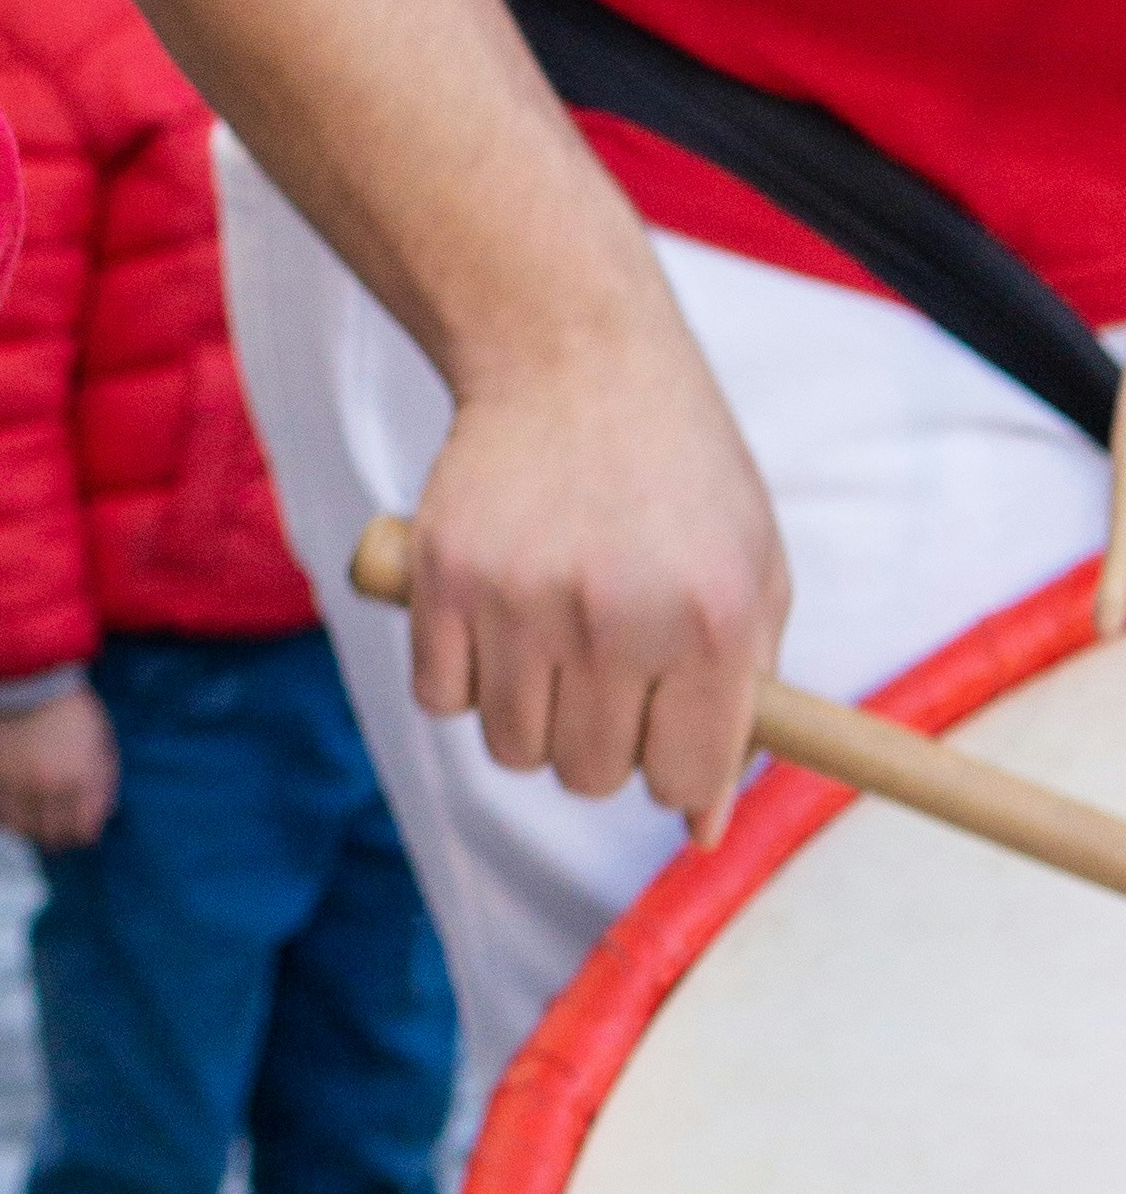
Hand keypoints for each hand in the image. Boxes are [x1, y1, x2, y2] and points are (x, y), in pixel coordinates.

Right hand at [0, 685, 117, 849]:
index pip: (84, 831)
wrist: (30, 682)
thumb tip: (103, 814)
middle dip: (59, 838)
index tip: (80, 828)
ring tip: (32, 823)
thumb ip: (103, 782)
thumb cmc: (74, 712)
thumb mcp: (102, 744)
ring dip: (29, 831)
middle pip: (53, 836)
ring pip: (22, 830)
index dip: (84, 834)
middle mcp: (49, 787)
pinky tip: (8, 811)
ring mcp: (18, 783)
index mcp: (82, 778)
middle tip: (57, 829)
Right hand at [391, 301, 787, 835]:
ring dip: (531, 715)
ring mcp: (522, 599)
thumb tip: (700, 832)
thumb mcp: (753, 571)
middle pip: (591, 776)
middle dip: (601, 743)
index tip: (663, 736)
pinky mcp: (443, 578)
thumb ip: (745, 701)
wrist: (572, 361)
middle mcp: (618, 617)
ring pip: (512, 749)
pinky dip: (462, 676)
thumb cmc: (678, 476)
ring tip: (551, 641)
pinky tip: (495, 616)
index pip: (682, 779)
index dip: (673, 774)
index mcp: (712, 620)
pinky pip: (440, 698)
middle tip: (605, 672)